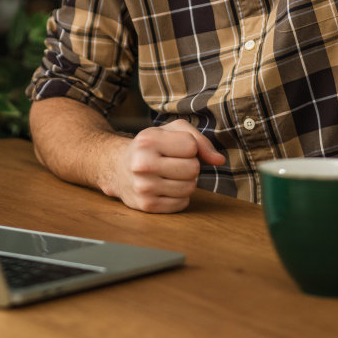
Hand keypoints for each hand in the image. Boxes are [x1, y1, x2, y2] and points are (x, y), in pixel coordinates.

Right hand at [105, 119, 225, 213]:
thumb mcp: (170, 131)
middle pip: (193, 168)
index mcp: (147, 140)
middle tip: (172, 163)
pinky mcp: (147, 206)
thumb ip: (199, 140)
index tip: (174, 148)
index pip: (191, 146)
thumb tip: (219, 160)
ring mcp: (143, 187)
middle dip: (189, 165)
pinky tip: (165, 188)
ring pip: (190, 188)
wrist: (118, 168)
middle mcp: (142, 164)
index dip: (189, 147)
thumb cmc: (150, 147)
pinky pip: (182, 203)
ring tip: (168, 175)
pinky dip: (179, 196)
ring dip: (185, 182)